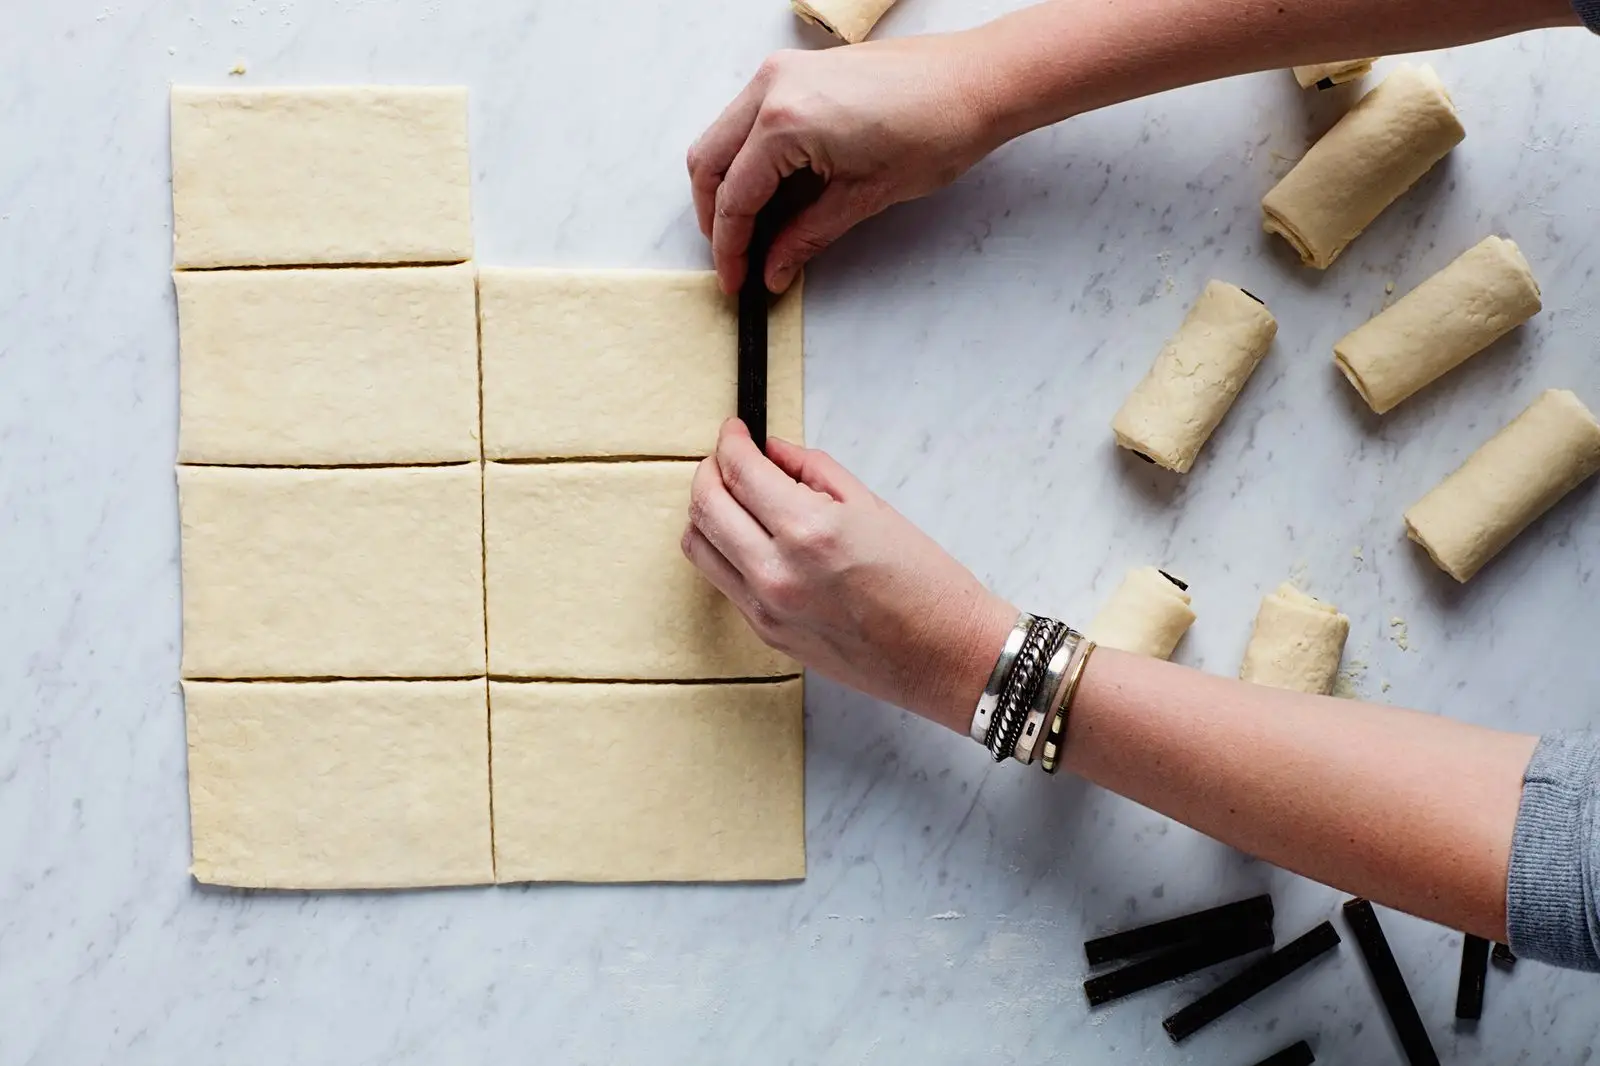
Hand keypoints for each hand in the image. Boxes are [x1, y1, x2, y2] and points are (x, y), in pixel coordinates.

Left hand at [683, 420, 1016, 731]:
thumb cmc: (926, 584)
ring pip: (699, 546)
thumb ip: (811, 471)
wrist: (946, 656)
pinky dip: (725, 548)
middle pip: (705, 506)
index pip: (739, 472)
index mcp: (809, 531)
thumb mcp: (872, 506)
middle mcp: (776, 573)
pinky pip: (723, 580)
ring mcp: (766, 609)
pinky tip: (750, 535)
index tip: (735, 430)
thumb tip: (771, 451)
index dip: (730, 441)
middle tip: (728, 456)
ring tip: (733, 495)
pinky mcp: (766, 634)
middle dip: (710, 470)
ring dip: (707, 511)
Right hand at [687, 35, 1002, 294]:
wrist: (977, 81)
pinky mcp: (799, 70)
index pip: (734, 195)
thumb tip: (773, 268)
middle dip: (715, 216)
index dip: (729, 247)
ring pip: (723, 137)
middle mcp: (772, 87)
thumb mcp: (864, 197)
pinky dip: (748, 156)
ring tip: (753, 231)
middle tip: (735, 260)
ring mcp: (783, 71)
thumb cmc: (935, 129)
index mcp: (784, 121)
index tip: (735, 280)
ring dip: (728, 184)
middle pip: (709, 161)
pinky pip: (749, 117)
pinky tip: (772, 191)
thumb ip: (806, 235)